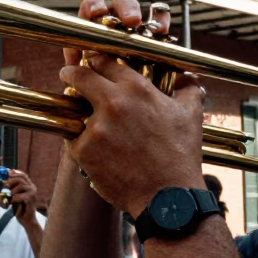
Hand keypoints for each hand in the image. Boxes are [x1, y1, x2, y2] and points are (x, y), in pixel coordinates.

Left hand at [6, 169, 39, 225]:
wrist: (27, 220)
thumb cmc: (20, 208)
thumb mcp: (15, 196)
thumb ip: (12, 189)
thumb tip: (2, 182)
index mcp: (29, 185)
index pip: (22, 174)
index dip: (14, 172)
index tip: (5, 172)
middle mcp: (32, 187)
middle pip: (21, 178)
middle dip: (11, 179)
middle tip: (3, 183)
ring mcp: (33, 193)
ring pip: (21, 185)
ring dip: (11, 190)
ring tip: (6, 195)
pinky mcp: (31, 200)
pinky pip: (20, 196)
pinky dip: (13, 199)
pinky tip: (9, 202)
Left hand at [61, 0, 203, 216]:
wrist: (168, 197)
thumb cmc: (181, 156)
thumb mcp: (191, 115)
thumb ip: (188, 88)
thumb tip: (189, 76)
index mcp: (137, 89)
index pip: (104, 61)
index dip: (95, 59)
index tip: (91, 62)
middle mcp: (114, 103)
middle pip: (79, 75)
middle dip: (70, 72)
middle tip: (66, 73)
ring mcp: (96, 127)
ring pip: (73, 109)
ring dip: (77, 111)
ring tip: (83, 117)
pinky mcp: (84, 151)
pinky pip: (73, 139)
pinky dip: (80, 143)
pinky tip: (92, 148)